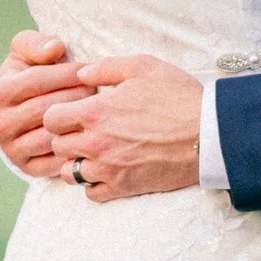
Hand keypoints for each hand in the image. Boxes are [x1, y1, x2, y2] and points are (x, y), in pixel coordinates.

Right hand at [0, 30, 88, 179]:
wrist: (25, 109)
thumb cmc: (32, 73)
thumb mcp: (28, 52)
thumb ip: (37, 43)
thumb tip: (54, 48)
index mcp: (0, 91)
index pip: (37, 80)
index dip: (67, 73)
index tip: (88, 70)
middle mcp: (1, 122)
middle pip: (47, 109)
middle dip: (77, 97)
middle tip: (98, 91)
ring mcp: (12, 148)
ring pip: (52, 137)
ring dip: (79, 123)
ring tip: (96, 110)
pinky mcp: (27, 167)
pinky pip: (56, 161)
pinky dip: (75, 148)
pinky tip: (89, 134)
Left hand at [45, 55, 204, 199]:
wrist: (210, 134)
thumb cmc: (179, 97)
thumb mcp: (143, 66)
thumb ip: (105, 67)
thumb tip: (79, 73)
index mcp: (95, 112)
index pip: (50, 119)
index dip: (59, 113)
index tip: (74, 111)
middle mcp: (95, 143)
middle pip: (57, 146)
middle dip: (66, 136)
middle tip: (84, 130)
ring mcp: (108, 169)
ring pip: (69, 173)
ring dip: (77, 162)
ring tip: (94, 152)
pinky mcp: (124, 187)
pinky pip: (90, 193)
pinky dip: (93, 183)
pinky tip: (106, 170)